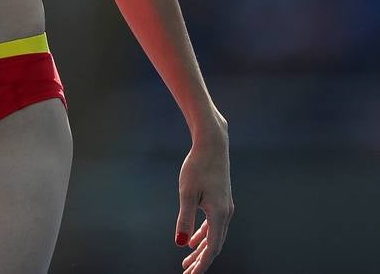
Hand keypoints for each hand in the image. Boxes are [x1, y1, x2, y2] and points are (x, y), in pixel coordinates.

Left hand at [175, 126, 232, 273]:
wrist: (212, 146)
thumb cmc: (197, 167)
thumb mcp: (186, 193)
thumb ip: (184, 219)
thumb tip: (181, 243)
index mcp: (220, 215)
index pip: (212, 248)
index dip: (202, 264)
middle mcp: (226, 214)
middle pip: (214, 245)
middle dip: (201, 261)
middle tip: (187, 273)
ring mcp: (225, 208)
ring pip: (213, 236)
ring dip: (201, 249)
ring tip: (187, 261)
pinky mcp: (220, 201)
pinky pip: (212, 225)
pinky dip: (203, 235)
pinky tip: (192, 241)